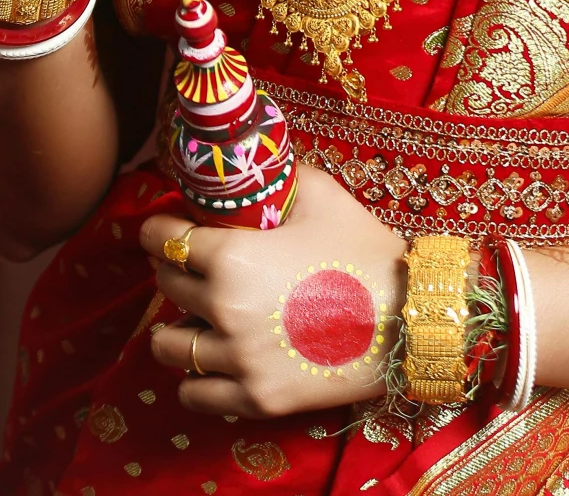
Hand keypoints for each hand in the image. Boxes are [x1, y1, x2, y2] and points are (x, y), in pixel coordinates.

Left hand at [142, 167, 407, 417]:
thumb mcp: (320, 195)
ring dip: (177, 326)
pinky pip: (195, 393)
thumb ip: (278, 179)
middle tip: (192, 265)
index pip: (164, 238)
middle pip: (166, 287)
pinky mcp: (255, 399)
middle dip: (173, 270)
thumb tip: (255, 169)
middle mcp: (224, 310)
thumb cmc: (363, 250)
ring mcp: (237, 360)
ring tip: (198, 317)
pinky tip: (213, 359)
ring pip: (170, 345)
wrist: (409, 317)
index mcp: (233, 257)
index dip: (160, 228)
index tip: (164, 226)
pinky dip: (196, 376)